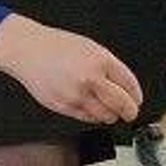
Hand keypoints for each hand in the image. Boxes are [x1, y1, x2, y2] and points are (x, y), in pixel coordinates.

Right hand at [0, 14, 142, 123]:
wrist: (29, 51)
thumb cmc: (58, 47)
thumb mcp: (91, 48)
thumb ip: (110, 68)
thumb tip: (126, 89)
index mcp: (101, 61)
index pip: (130, 85)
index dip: (136, 96)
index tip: (137, 100)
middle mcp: (90, 79)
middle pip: (122, 105)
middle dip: (129, 112)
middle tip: (130, 112)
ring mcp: (77, 94)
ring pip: (106, 116)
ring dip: (111, 115)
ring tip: (108, 110)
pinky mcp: (64, 106)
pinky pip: (87, 118)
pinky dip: (94, 116)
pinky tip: (91, 107)